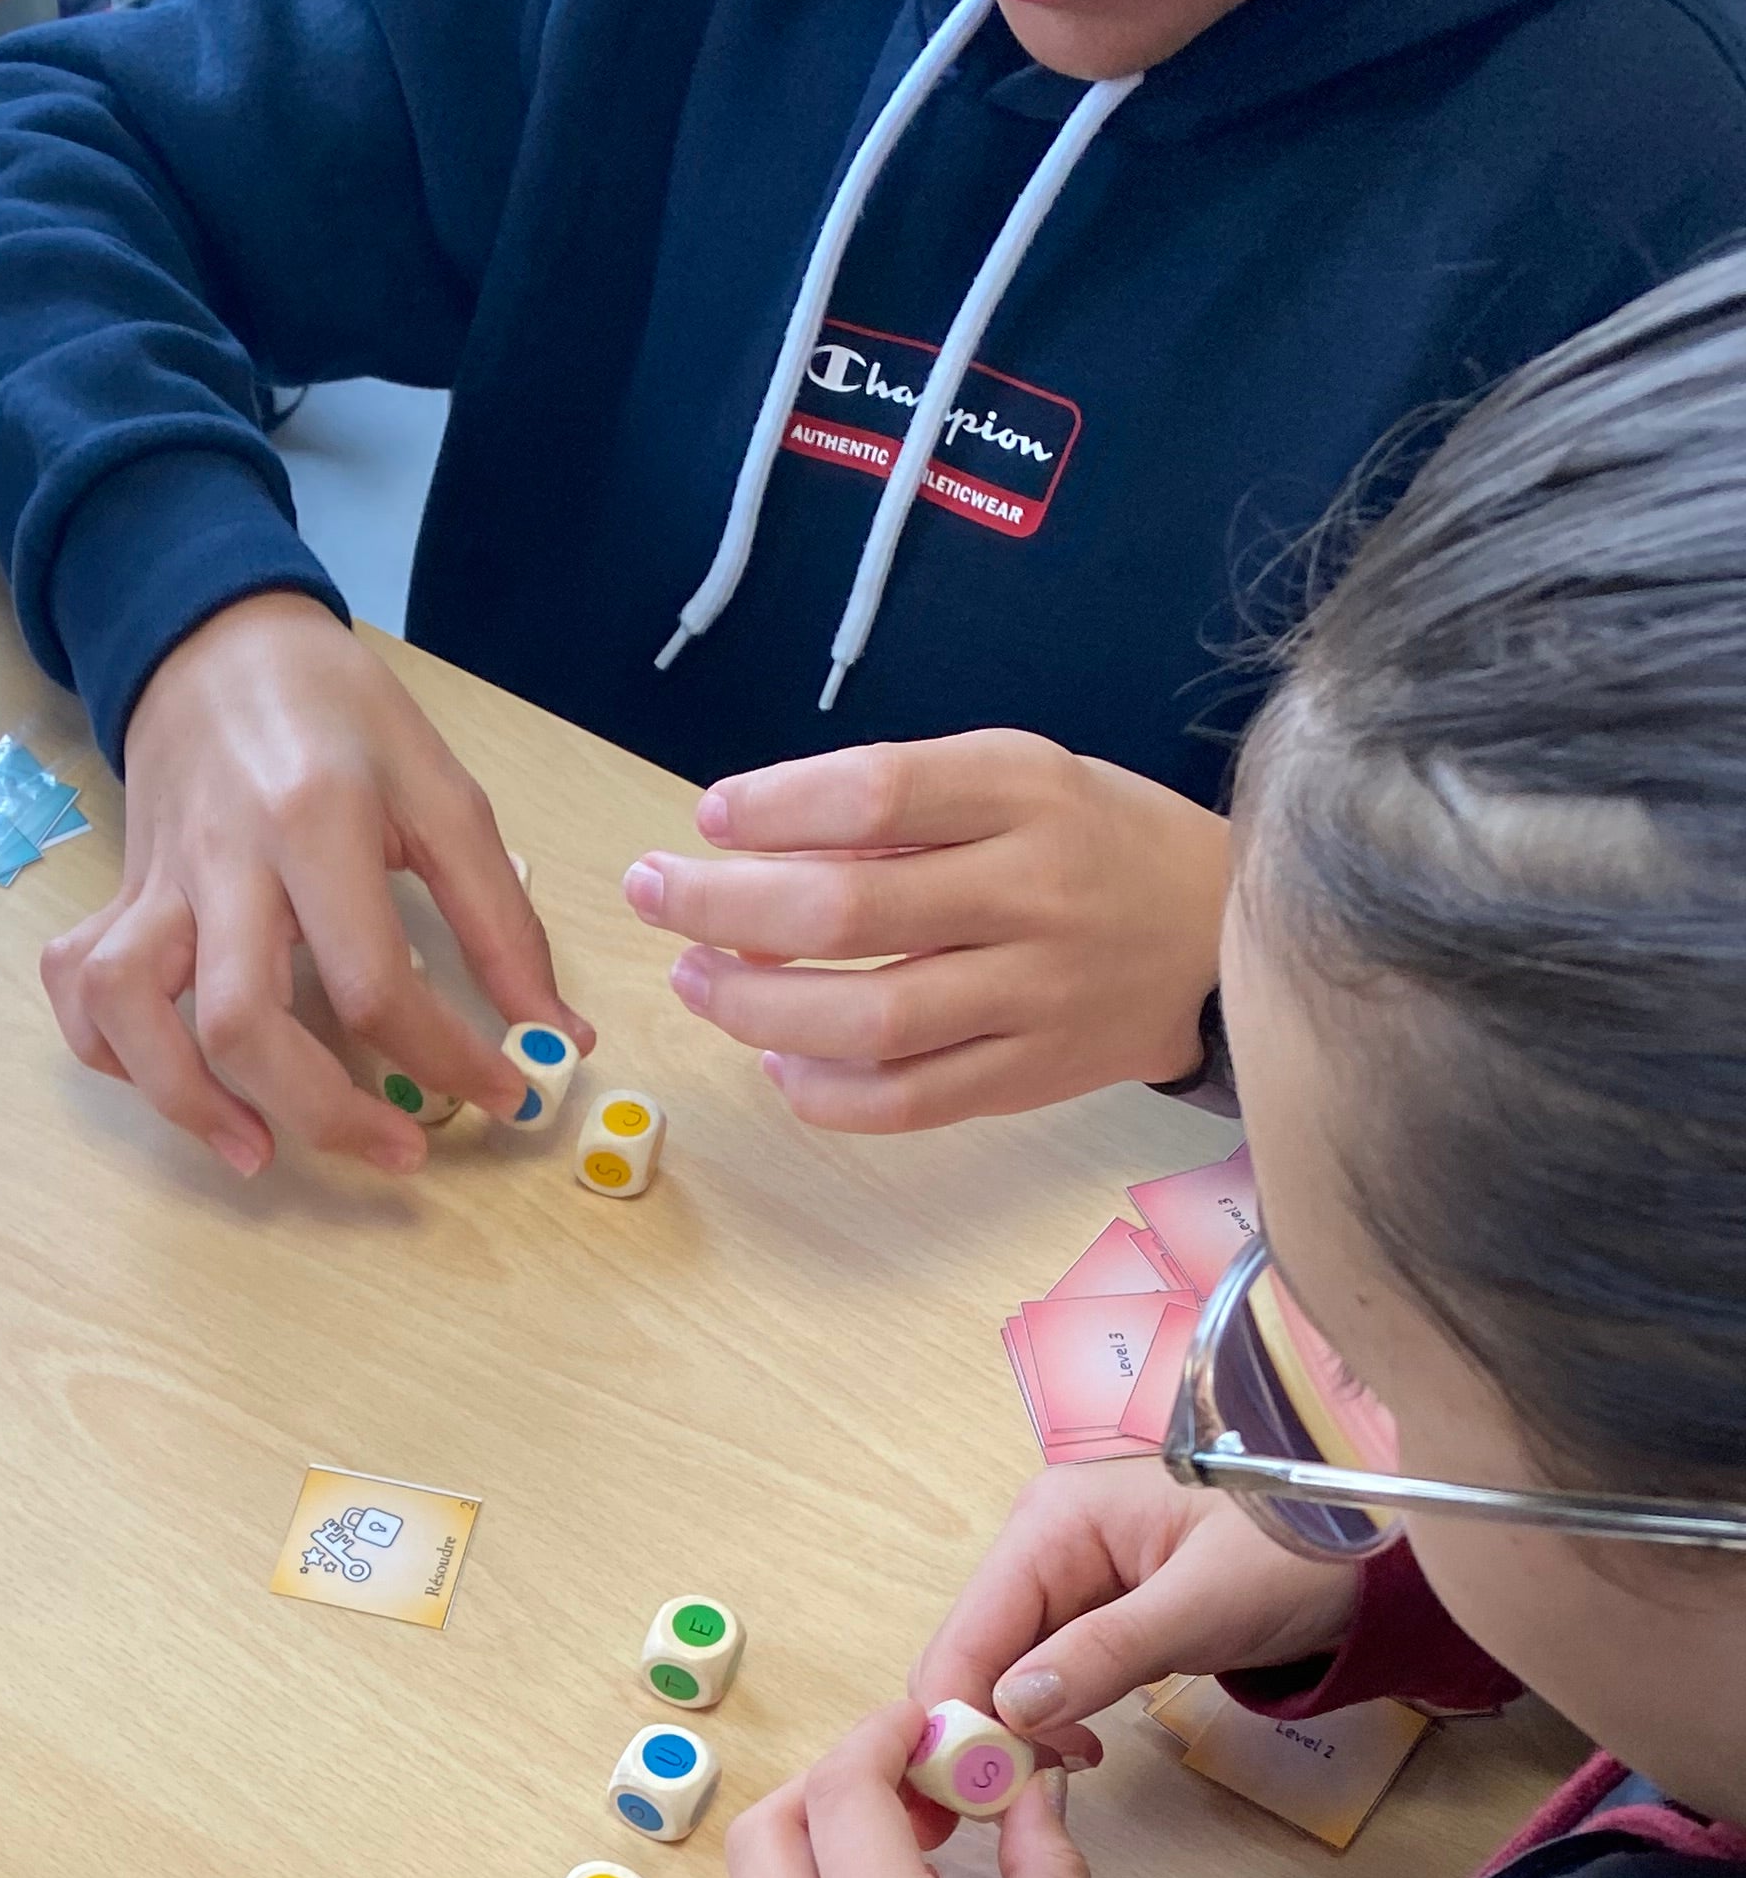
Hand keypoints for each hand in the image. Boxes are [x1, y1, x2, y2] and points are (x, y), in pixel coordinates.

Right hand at [46, 592, 587, 1176]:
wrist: (220, 641)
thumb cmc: (340, 715)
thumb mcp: (442, 791)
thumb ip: (500, 917)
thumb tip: (554, 1034)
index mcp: (318, 822)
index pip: (374, 981)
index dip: (447, 1060)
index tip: (504, 1094)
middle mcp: (225, 859)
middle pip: (241, 1022)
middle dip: (323, 1115)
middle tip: (398, 1152)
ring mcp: (157, 881)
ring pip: (132, 1009)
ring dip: (188, 1102)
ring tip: (258, 1151)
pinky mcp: (119, 895)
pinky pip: (81, 986)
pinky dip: (110, 1051)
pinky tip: (177, 1080)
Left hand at [624, 731, 1229, 1131]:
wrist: (1221, 934)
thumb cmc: (1094, 843)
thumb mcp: (1022, 777)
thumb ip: (906, 802)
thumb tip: (754, 839)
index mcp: (1026, 792)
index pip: (875, 796)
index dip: (774, 808)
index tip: (710, 818)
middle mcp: (1031, 891)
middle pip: (847, 912)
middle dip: (724, 906)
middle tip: (656, 893)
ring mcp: (1032, 993)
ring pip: (867, 1018)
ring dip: (755, 1006)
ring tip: (698, 979)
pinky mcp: (1029, 1075)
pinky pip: (904, 1099)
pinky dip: (822, 1090)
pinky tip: (777, 1062)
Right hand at [914, 1467, 1359, 1761]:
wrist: (1370, 1552)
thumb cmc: (1295, 1555)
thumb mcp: (1204, 1606)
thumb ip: (1106, 1654)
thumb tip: (1011, 1709)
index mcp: (1052, 1523)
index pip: (968, 1632)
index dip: (954, 1716)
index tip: (967, 1797)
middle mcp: (1039, 1545)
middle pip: (971, 1655)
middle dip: (981, 1730)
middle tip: (1012, 1801)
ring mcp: (1062, 1580)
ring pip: (1000, 1674)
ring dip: (1015, 1732)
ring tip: (1067, 1769)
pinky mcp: (1088, 1615)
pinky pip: (1040, 1677)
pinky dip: (1047, 1721)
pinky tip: (1081, 1748)